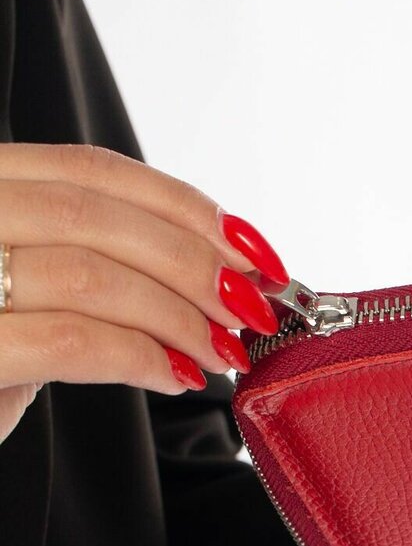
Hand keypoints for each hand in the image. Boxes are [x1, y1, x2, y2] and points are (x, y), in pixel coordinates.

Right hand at [0, 141, 289, 445]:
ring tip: (222, 349)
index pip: (88, 169)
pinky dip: (142, 358)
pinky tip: (175, 375)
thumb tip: (211, 265)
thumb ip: (87, 258)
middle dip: (193, 262)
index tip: (247, 246)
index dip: (179, 204)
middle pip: (96, 216)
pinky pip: (72, 343)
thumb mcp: (26, 287)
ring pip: (89, 275)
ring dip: (179, 315)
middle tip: (250, 307)